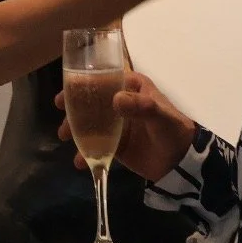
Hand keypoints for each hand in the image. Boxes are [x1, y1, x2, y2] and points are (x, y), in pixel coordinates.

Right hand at [57, 71, 195, 181]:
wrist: (182, 164)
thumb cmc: (173, 131)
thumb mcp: (160, 116)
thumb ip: (141, 107)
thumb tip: (116, 100)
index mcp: (131, 87)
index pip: (103, 78)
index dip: (82, 82)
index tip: (67, 90)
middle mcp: (121, 102)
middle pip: (91, 100)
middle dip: (73, 106)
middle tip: (59, 109)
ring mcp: (116, 124)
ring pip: (89, 122)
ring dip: (75, 128)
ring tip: (64, 137)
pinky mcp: (115, 144)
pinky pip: (96, 145)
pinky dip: (86, 152)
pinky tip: (79, 162)